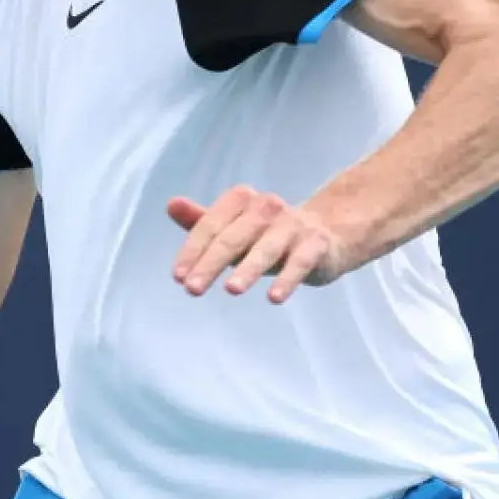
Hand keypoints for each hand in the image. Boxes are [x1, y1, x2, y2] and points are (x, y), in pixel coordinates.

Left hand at [168, 186, 353, 302]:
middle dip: (210, 263)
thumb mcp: (234, 229)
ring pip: (266, 248)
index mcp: (242, 200)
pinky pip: (300, 261)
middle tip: (191, 289)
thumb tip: (171, 204)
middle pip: (233, 237)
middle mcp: (266, 207)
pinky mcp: (316, 244)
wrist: (327, 234)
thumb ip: (201, 221)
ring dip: (248, 269)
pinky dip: (287, 279)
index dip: (192, 250)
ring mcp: (292, 225)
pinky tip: (274, 298)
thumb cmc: (268, 235)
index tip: (178, 277)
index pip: (211, 224)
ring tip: (231, 290)